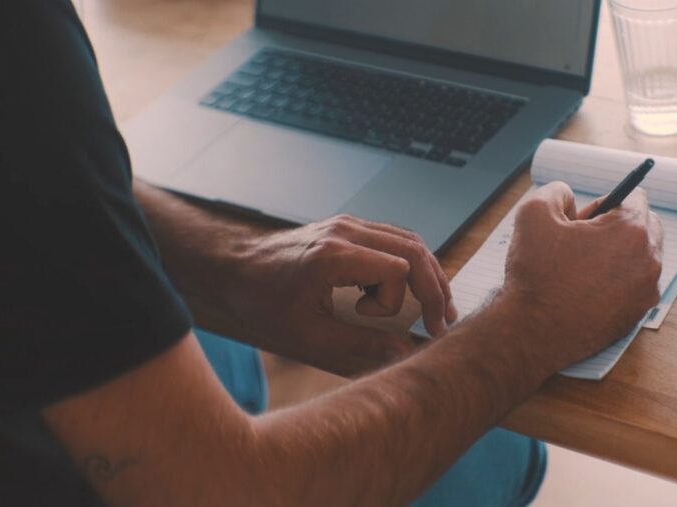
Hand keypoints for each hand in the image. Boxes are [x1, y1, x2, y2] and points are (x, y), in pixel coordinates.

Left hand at [225, 215, 457, 374]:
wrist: (234, 267)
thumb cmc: (262, 301)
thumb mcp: (306, 333)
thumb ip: (357, 344)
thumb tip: (403, 352)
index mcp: (334, 255)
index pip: (397, 268)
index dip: (395, 302)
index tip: (370, 320)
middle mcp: (345, 231)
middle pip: (413, 248)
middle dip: (434, 286)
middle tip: (443, 321)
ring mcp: (347, 224)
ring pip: (407, 240)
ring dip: (426, 273)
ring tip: (436, 306)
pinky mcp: (347, 227)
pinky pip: (391, 239)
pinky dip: (407, 263)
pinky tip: (406, 288)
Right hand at [490, 182, 662, 376]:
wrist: (531, 332)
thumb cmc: (535, 274)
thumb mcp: (534, 213)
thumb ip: (557, 191)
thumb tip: (569, 197)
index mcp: (631, 230)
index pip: (634, 197)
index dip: (602, 203)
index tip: (581, 221)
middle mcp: (649, 260)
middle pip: (644, 226)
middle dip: (616, 226)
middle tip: (580, 242)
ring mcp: (646, 291)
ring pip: (639, 257)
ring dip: (616, 254)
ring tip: (579, 268)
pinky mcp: (637, 315)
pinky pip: (633, 285)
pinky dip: (614, 281)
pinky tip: (583, 290)